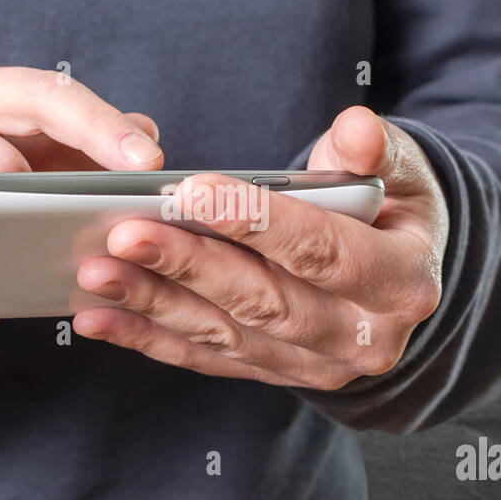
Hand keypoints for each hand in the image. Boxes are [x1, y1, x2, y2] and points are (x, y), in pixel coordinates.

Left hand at [72, 105, 449, 389]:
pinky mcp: (277, 374)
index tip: (188, 190)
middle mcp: (365, 339)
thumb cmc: (394, 205)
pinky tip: (98, 317)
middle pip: (265, 302)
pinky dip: (149, 339)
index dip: (254, 221)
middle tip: (124, 233)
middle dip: (189, 266)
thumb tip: (356, 125)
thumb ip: (376, 149)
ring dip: (156, 304)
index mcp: (404, 282)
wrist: (403, 270)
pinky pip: (207, 359)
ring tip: (96, 271)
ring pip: (226, 335)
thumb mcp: (403, 169)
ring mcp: (318, 365)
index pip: (322, 251)